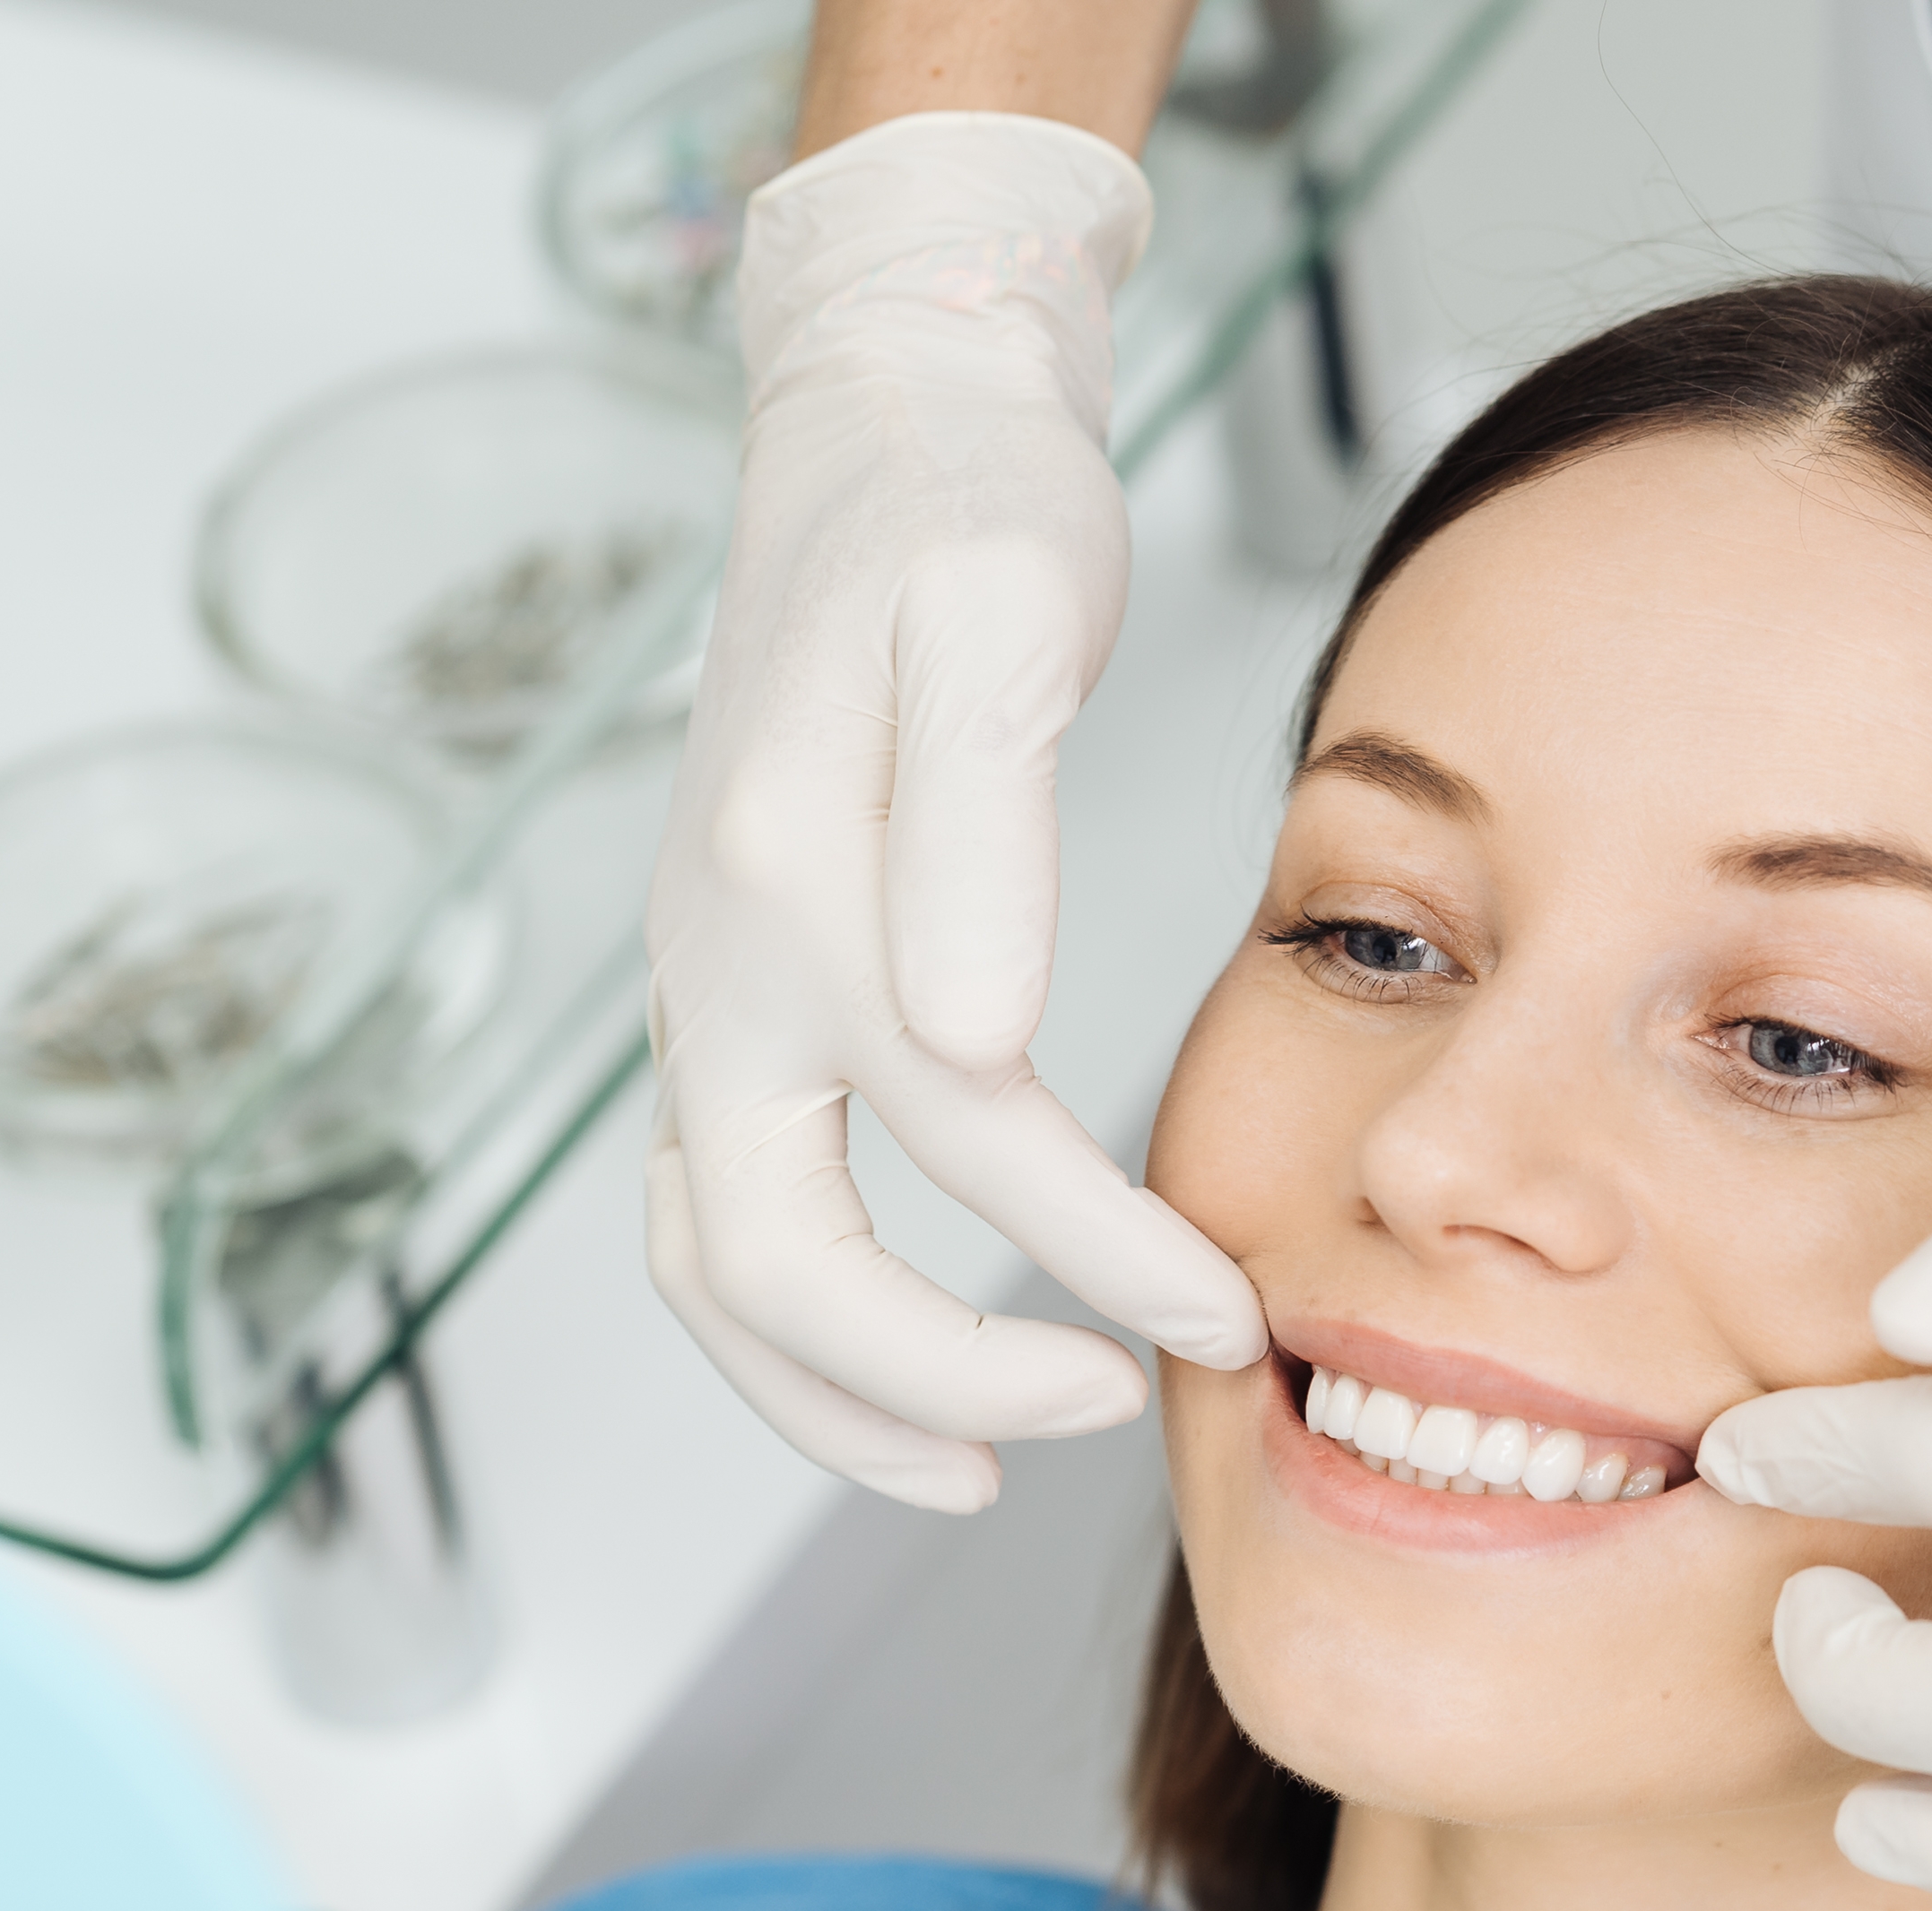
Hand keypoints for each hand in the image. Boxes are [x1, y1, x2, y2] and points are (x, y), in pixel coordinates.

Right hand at [645, 110, 1267, 1515]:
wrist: (883, 424)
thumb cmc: (970, 507)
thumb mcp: (1004, 614)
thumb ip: (983, 825)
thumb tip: (973, 1039)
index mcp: (790, 888)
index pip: (954, 1132)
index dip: (1097, 1248)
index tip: (1229, 1308)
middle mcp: (715, 963)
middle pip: (773, 1265)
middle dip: (940, 1382)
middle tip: (1113, 1413)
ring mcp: (702, 991)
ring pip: (713, 1268)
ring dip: (840, 1398)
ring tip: (992, 1466)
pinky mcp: (727, 997)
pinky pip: (726, 1213)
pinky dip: (813, 1323)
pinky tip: (936, 1357)